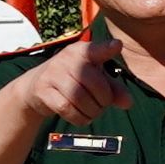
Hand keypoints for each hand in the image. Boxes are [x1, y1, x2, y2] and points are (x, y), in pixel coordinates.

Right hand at [8, 26, 128, 132]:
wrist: (36, 87)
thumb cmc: (73, 80)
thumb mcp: (94, 79)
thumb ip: (113, 89)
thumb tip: (128, 103)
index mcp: (82, 52)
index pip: (95, 50)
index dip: (107, 49)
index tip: (118, 46)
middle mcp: (66, 59)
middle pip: (94, 83)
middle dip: (104, 99)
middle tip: (103, 105)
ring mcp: (52, 74)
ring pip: (80, 98)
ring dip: (92, 111)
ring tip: (94, 112)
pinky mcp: (43, 91)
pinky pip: (66, 108)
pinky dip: (79, 117)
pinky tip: (82, 117)